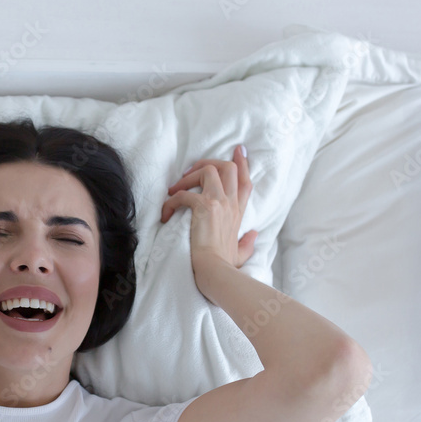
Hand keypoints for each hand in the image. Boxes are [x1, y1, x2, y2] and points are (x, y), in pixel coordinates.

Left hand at [160, 144, 257, 270]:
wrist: (215, 271)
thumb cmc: (224, 266)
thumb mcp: (241, 253)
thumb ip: (248, 243)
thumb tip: (254, 235)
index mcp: (238, 212)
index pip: (244, 180)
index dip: (242, 163)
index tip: (238, 150)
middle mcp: (231, 203)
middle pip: (228, 167)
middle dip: (208, 162)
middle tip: (190, 171)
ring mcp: (219, 202)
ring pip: (208, 170)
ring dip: (187, 177)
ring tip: (175, 190)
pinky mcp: (204, 207)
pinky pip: (183, 193)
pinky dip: (171, 201)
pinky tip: (166, 213)